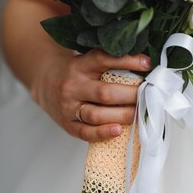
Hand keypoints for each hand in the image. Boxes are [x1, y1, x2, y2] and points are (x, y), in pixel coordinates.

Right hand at [30, 49, 150, 141]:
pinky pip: (86, 132)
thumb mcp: (88, 60)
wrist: (45, 82)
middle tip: (148, 95)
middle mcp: (73, 86)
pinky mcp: (67, 124)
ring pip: (97, 114)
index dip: (127, 61)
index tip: (147, 64)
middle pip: (105, 93)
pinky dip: (103, 133)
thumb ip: (110, 62)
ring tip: (139, 113)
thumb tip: (145, 65)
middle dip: (131, 95)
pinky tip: (118, 130)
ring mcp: (68, 107)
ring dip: (122, 116)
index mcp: (80, 65)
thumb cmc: (75, 72)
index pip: (104, 60)